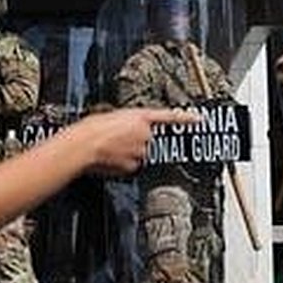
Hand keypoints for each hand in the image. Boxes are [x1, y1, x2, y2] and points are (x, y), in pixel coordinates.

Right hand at [73, 107, 198, 174]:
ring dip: (129, 152)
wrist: (82, 146)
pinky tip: (109, 159)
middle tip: (117, 140)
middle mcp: (145, 134)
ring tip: (110, 150)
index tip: (199, 120)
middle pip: (149, 139)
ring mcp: (141, 151)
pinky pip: (132, 165)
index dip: (186, 118)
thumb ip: (127, 123)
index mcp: (140, 117)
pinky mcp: (133, 166)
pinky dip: (123, 164)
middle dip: (137, 141)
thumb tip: (128, 131)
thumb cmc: (90, 130)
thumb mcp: (111, 116)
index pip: (170, 117)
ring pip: (140, 153)